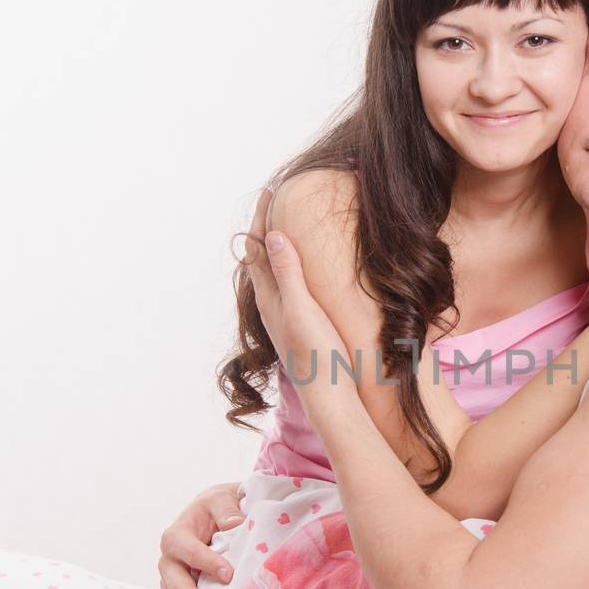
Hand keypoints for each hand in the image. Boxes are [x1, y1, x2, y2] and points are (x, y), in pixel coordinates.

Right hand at [159, 482, 243, 588]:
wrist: (214, 516)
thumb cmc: (219, 508)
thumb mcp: (222, 499)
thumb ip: (226, 509)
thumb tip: (235, 524)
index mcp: (177, 535)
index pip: (187, 550)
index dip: (206, 562)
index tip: (229, 574)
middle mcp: (169, 562)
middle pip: (175, 585)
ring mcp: (171, 583)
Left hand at [245, 187, 357, 428]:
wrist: (330, 398)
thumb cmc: (317, 356)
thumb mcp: (302, 309)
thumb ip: (288, 274)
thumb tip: (275, 235)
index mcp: (270, 298)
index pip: (259, 248)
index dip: (264, 219)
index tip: (274, 191)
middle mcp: (272, 306)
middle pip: (262, 258)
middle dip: (269, 229)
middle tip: (281, 202)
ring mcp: (285, 317)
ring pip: (275, 274)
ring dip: (280, 249)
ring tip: (292, 229)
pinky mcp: (301, 327)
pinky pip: (290, 287)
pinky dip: (294, 268)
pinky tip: (309, 273)